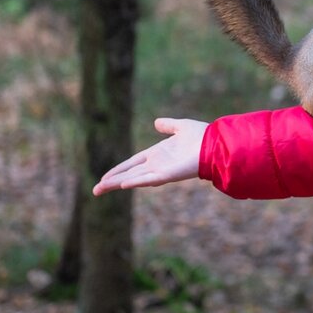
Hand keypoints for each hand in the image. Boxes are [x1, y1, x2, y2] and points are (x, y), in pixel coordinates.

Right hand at [92, 117, 207, 194]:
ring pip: (133, 179)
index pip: (133, 163)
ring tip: (100, 189)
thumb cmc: (202, 136)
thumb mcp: (181, 126)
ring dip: (117, 183)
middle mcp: (157, 164)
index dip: (119, 169)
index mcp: (158, 154)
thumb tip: (156, 122)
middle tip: (95, 190)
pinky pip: (148, 178)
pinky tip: (123, 184)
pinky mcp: (168, 175)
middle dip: (112, 181)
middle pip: (129, 174)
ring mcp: (161, 170)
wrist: (217, 144)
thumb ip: (168, 125)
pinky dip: (136, 181)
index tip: (105, 177)